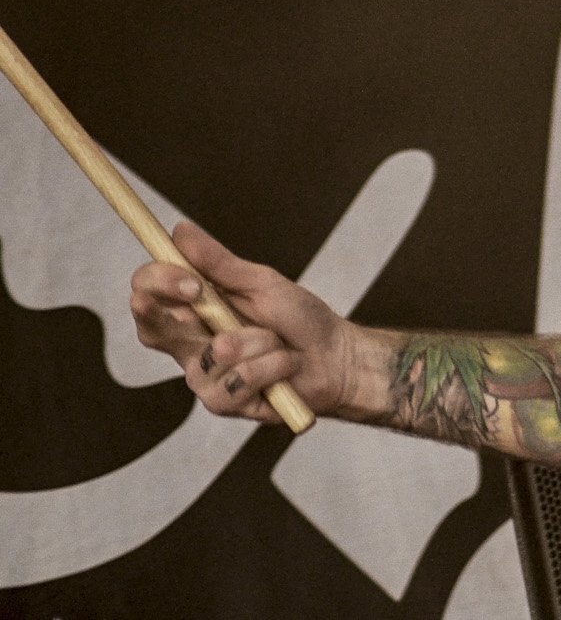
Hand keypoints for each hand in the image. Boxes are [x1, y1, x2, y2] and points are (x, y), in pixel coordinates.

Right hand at [128, 221, 367, 423]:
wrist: (336, 357)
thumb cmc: (300, 319)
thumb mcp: (262, 283)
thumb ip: (219, 263)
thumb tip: (180, 230)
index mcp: (195, 311)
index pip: (150, 294)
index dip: (159, 284)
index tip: (191, 281)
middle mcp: (191, 344)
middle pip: (152, 330)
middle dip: (170, 315)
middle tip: (200, 297)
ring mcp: (204, 376)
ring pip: (215, 354)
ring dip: (261, 342)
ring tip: (278, 342)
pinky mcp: (223, 402)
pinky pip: (239, 380)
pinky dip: (272, 367)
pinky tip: (284, 368)